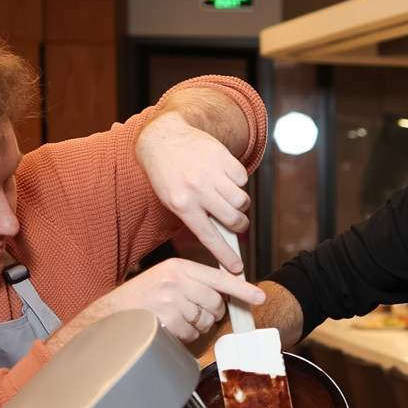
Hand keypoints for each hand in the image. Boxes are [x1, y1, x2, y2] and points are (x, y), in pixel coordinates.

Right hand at [62, 260, 265, 346]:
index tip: (259, 296)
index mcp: (178, 267)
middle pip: (216, 303)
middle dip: (209, 313)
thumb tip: (221, 295)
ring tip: (173, 319)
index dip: (242, 289)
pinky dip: (184, 336)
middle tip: (190, 313)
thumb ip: (192, 282)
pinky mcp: (169, 320)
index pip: (219, 277)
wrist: (110, 315)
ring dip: (195, 326)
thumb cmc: (139, 299)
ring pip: (205, 320)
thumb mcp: (165, 279)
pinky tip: (168, 328)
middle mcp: (177, 281)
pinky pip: (192, 334)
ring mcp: (173, 301)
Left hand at [136, 91, 252, 273]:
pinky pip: (243, 179)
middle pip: (234, 219)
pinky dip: (238, 182)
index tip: (237, 268)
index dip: (226, 255)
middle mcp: (197, 190)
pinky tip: (224, 177)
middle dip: (239, 225)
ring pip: (242, 201)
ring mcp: (211, 172)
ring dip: (240, 204)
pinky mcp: (222, 157)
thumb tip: (224, 237)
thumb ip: (197, 217)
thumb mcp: (173, 200)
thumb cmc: (168, 175)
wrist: (164, 139)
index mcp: (182, 205)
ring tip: (227, 197)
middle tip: (236, 222)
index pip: (210, 236)